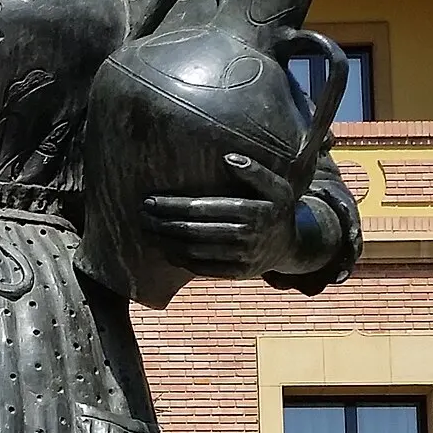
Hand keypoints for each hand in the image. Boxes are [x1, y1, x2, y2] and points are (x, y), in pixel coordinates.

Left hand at [142, 152, 309, 276]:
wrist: (290, 247)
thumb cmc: (276, 210)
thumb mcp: (277, 187)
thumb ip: (254, 171)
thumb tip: (228, 158)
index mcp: (253, 212)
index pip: (203, 208)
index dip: (174, 205)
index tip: (151, 200)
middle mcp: (246, 237)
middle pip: (194, 231)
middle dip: (164, 224)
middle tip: (142, 216)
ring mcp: (241, 259)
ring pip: (195, 251)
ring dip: (167, 242)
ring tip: (147, 232)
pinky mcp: (236, 274)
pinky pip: (203, 269)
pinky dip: (181, 260)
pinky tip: (166, 250)